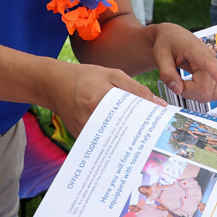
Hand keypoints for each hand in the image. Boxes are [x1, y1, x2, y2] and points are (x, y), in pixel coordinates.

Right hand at [48, 61, 163, 136]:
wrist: (54, 84)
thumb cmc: (85, 76)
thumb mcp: (112, 75)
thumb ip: (135, 89)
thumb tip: (158, 104)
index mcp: (99, 99)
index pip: (130, 114)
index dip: (147, 120)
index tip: (161, 125)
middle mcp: (90, 117)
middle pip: (122, 132)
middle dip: (140, 134)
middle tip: (155, 137)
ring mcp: (83, 129)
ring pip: (113, 140)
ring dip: (128, 139)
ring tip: (142, 139)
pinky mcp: (80, 136)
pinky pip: (101, 142)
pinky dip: (114, 140)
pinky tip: (124, 138)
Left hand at [150, 23, 216, 101]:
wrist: (171, 37)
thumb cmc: (166, 43)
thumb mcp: (160, 56)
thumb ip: (167, 73)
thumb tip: (178, 90)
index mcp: (195, 50)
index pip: (210, 64)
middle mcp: (209, 58)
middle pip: (205, 87)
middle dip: (188, 92)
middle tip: (175, 83)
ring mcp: (213, 68)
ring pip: (212, 93)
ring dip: (195, 94)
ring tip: (182, 84)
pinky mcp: (213, 75)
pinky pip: (212, 93)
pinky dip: (200, 94)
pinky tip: (189, 86)